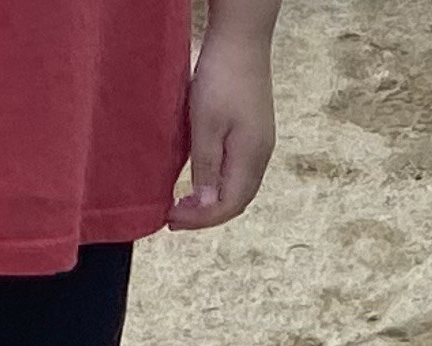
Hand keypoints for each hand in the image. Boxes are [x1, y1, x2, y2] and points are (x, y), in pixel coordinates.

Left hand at [169, 28, 277, 229]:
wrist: (241, 40)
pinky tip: (199, 178)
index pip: (228, 206)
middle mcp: (260, 155)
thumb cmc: (222, 78)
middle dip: (205, 214)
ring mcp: (259, 144)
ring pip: (237, 187)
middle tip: (174, 216)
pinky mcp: (253, 132)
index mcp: (251, 158)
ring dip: (211, 199)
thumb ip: (206, 167)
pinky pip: (236, 170)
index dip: (200, 220)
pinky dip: (217, 182)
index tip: (171, 219)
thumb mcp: (206, 126)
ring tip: (183, 202)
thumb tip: (206, 205)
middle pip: (236, 201)